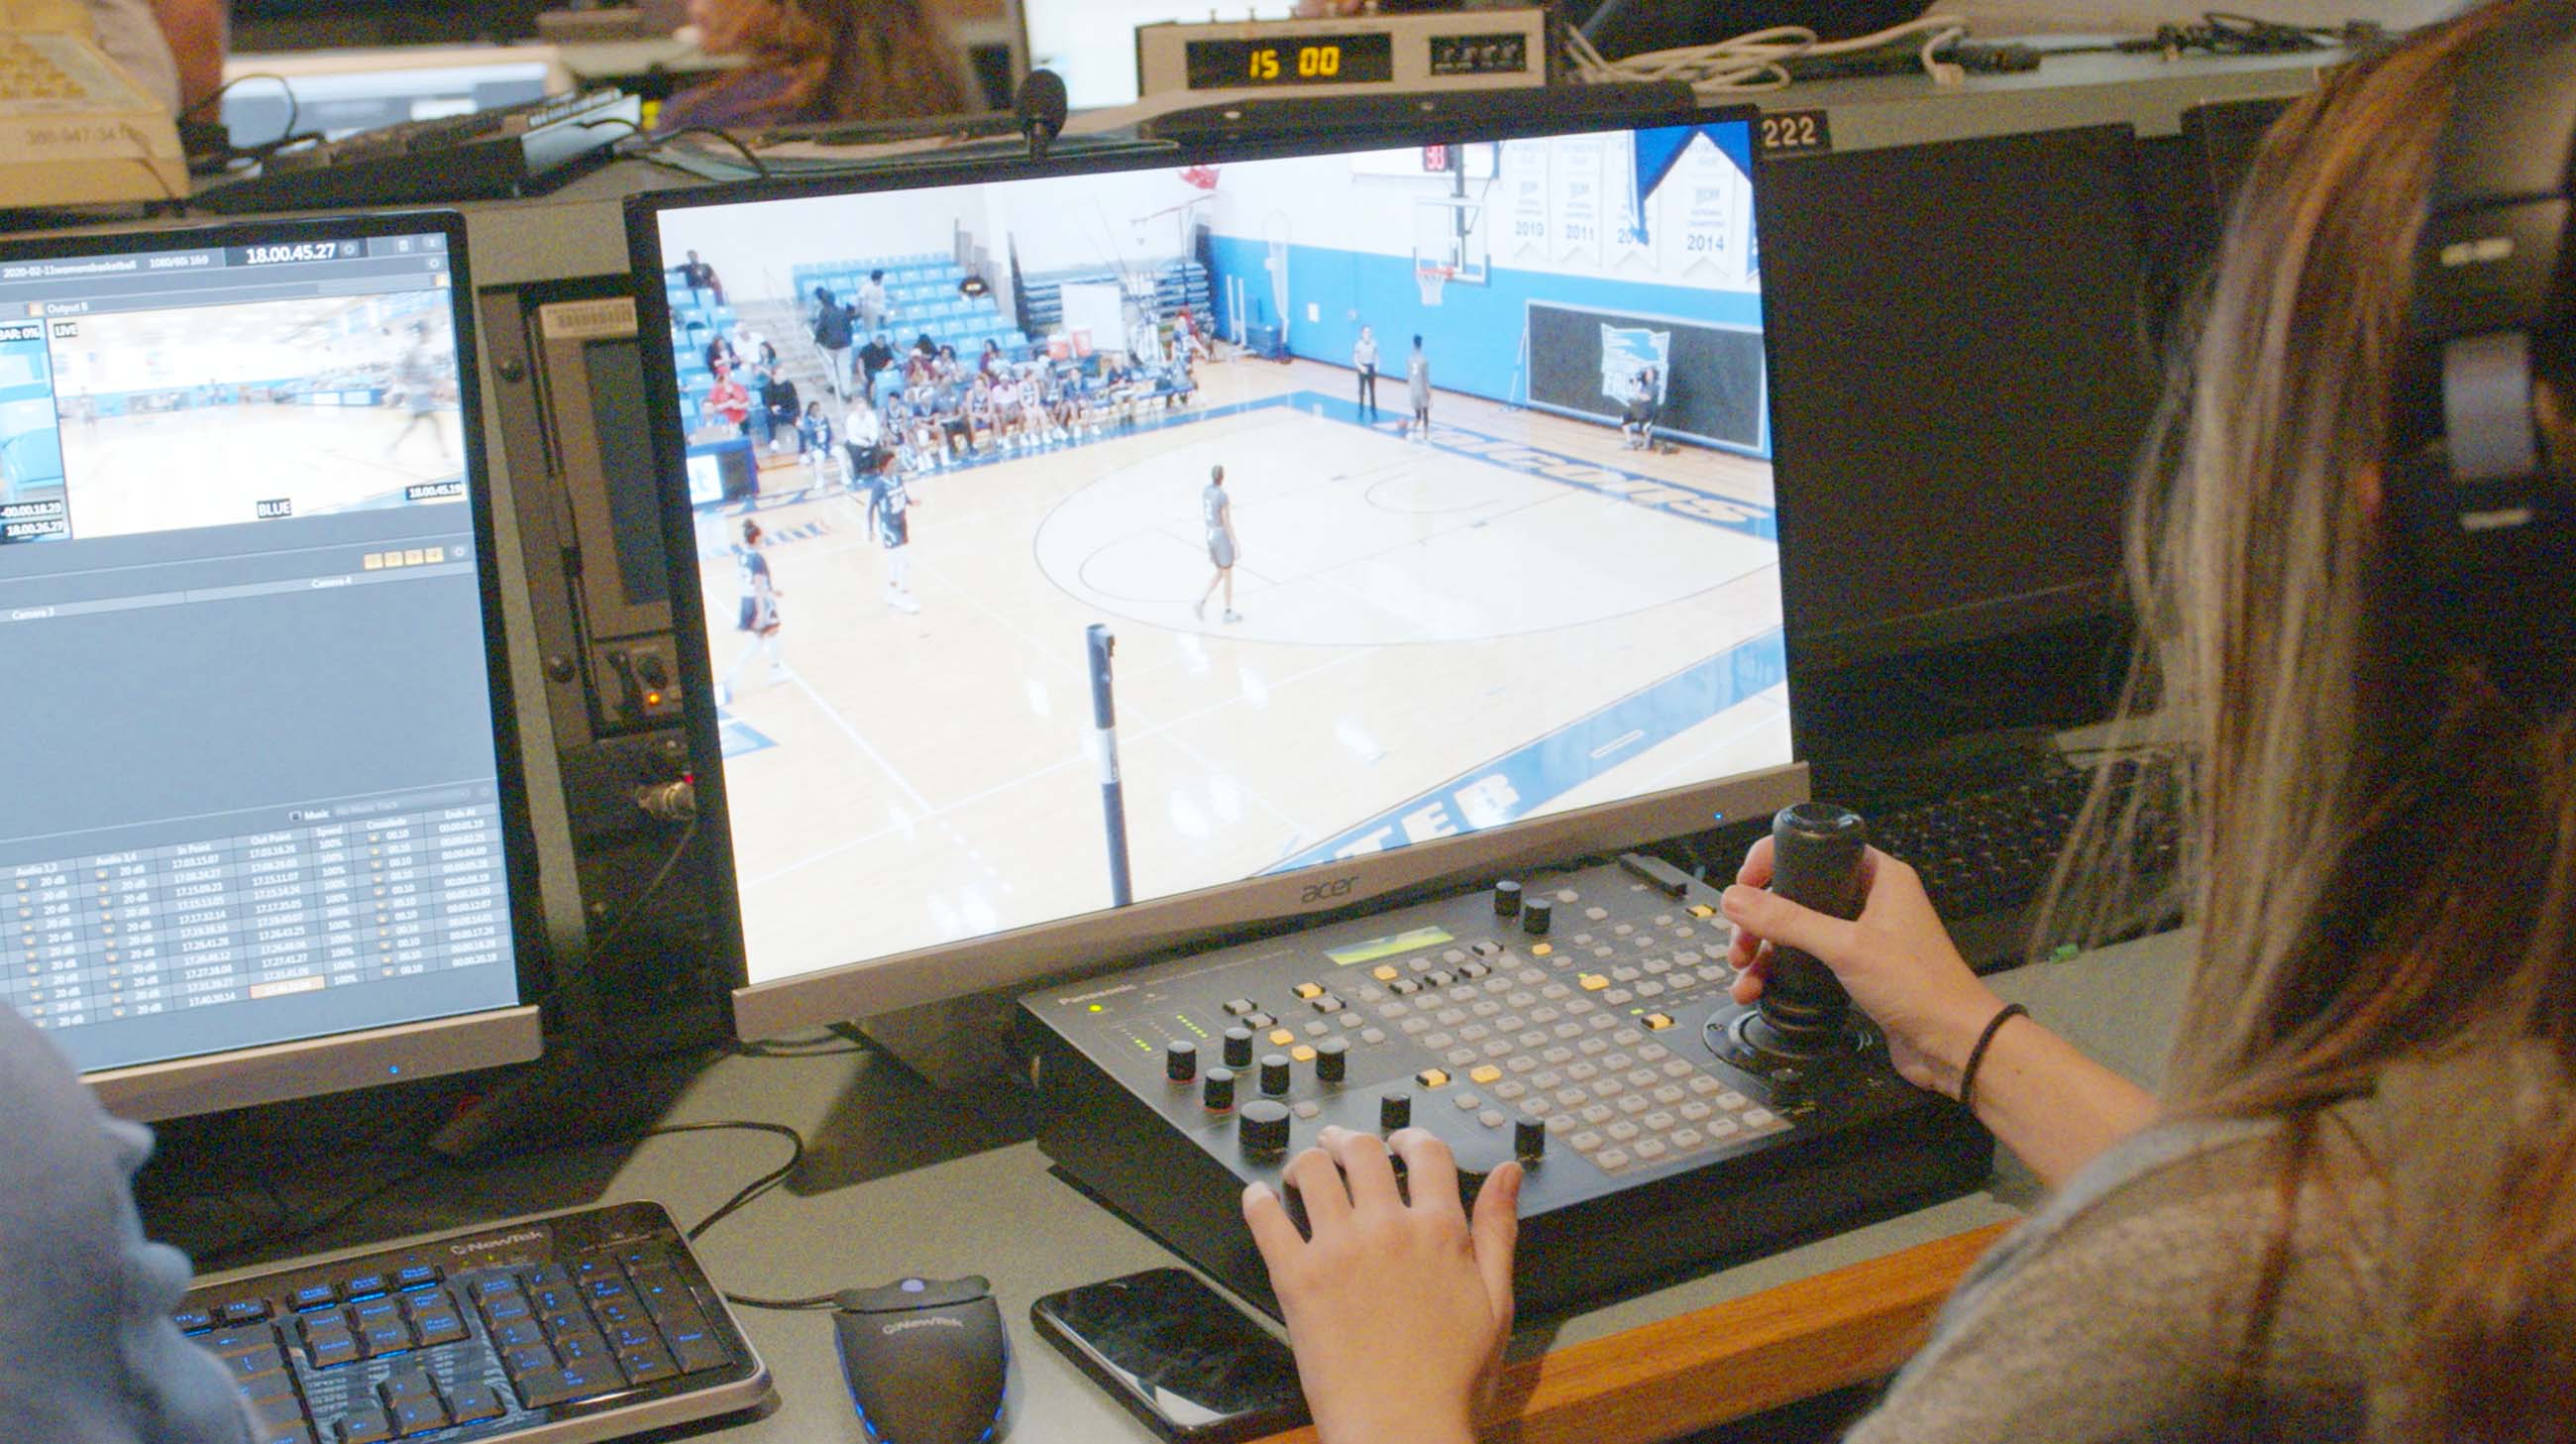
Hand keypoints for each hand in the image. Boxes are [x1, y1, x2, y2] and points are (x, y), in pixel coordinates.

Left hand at [1242, 1127, 1519, 1443]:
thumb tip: (1508, 1173)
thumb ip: (1498, 1229)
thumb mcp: (1496, 1302)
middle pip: (1361, 1149)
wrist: (1403, 1429)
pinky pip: (1265, 1219)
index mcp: (1439, 1230)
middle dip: (1347, 1139)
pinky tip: (1259, 1199)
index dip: (1410, 1135)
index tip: (1400, 1140)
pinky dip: (1257, 1200)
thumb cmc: (1452, 1380)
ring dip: (1304, 1161)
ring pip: (1310, 1170)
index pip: (1425, 1151)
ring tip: (1301, 1172)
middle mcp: (1387, 1228)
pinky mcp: (1296, 1278)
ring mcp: (1338, 1250)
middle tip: (1338, 1146)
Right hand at [1723, 837, 2004, 1098]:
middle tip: (1739, 944)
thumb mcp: (1847, 947)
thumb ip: (1788, 920)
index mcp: (1878, 877)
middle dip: (1761, 920)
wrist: (1954, 1045)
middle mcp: (1869, 901)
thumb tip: (1734, 898)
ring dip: (1766, 951)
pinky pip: (1809, 961)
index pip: (1817, 849)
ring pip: (1799, 932)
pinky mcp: (1857, 971)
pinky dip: (1782, 973)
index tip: (1744, 884)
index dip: (1775, 861)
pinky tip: (1758, 990)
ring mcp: (1863, 937)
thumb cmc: (1919, 986)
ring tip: (1743, 975)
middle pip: (1799, 894)